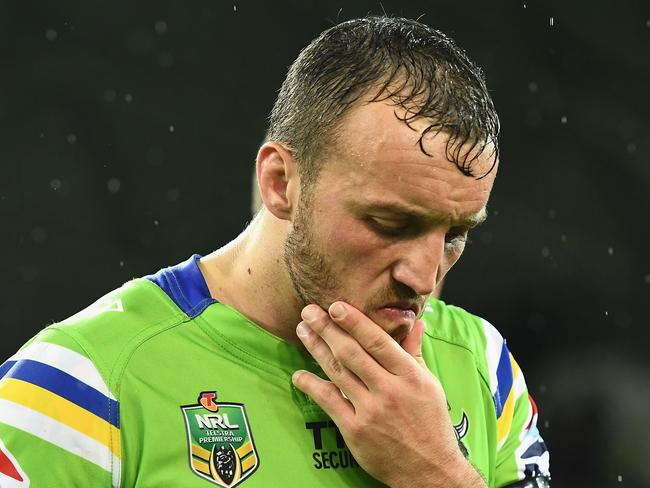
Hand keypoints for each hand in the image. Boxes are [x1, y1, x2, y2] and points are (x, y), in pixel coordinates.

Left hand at [292, 301, 485, 487]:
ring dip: (316, 349)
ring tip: (302, 331)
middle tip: (309, 311)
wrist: (430, 471)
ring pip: (337, 373)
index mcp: (410, 376)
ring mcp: (371, 411)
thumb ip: (414, 353)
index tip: (335, 306)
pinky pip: (329, 402)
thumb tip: (415, 322)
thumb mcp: (429, 385)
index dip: (354, 322)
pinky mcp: (355, 431)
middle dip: (327, 329)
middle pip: (352, 353)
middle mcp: (390, 391)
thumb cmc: (431, 423)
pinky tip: (299, 375)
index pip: (378, 342)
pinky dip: (312, 386)